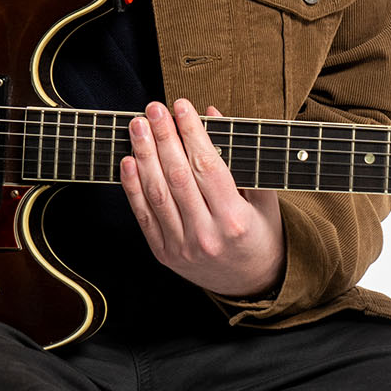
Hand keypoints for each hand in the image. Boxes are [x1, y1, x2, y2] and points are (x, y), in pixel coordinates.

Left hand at [120, 99, 284, 297]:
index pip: (208, 165)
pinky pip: (143, 216)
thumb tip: (211, 114)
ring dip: (144, 155)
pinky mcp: (164, 254)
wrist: (252, 284)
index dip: (191, 132)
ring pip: (157, 193)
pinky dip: (132, 187)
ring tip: (137, 126)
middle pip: (178, 176)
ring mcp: (182, 247)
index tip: (181, 106)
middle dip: (163, 137)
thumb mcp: (262, 196)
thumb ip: (239, 155)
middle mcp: (207, 235)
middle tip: (153, 109)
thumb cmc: (259, 234)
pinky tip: (128, 160)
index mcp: (235, 219)